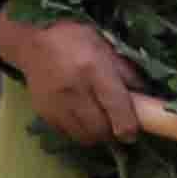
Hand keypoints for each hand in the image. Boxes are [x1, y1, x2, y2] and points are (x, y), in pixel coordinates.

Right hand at [0, 13, 151, 151]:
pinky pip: (67, 133)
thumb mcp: (106, 48)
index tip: (132, 132)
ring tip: (99, 123)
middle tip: (115, 125)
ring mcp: (57, 104)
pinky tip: (80, 119)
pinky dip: (78, 131)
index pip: (116, 108)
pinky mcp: (45, 113)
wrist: (32, 44)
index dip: (128, 127)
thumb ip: (126, 73)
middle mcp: (75, 90)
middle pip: (100, 129)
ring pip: (84, 136)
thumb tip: (144, 97)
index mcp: (95, 70)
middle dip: (111, 132)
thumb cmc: (74, 41)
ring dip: (95, 135)